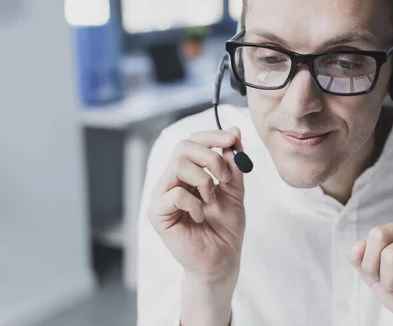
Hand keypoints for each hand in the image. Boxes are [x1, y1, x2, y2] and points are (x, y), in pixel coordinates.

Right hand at [147, 128, 245, 284]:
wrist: (222, 260)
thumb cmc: (225, 227)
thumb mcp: (235, 190)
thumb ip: (233, 163)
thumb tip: (235, 132)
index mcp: (189, 172)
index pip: (194, 141)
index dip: (213, 135)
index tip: (233, 138)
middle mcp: (172, 179)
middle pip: (184, 146)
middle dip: (211, 157)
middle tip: (226, 178)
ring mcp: (162, 196)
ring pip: (178, 165)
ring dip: (204, 180)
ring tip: (212, 200)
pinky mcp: (157, 213)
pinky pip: (174, 193)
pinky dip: (194, 202)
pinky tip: (200, 215)